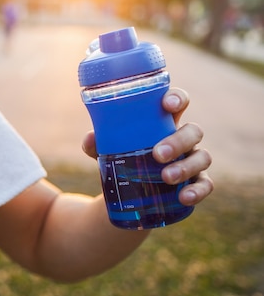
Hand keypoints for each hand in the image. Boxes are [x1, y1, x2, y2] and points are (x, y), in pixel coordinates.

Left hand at [82, 87, 212, 205]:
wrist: (126, 193)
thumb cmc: (122, 159)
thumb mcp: (108, 151)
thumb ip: (97, 144)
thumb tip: (89, 139)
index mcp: (164, 123)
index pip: (178, 103)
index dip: (177, 99)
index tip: (167, 104)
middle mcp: (183, 139)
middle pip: (193, 131)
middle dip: (178, 141)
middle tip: (158, 155)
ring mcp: (192, 160)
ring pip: (202, 158)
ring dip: (186, 167)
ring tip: (166, 178)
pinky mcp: (195, 183)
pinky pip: (205, 185)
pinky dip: (197, 191)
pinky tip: (184, 197)